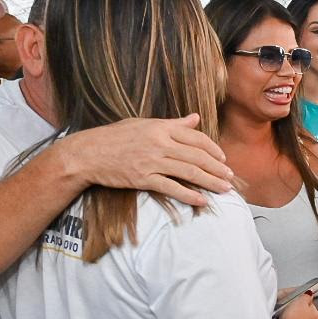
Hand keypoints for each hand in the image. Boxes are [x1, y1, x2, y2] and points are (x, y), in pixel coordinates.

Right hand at [61, 114, 231, 206]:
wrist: (88, 153)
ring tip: (224, 189)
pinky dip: (188, 195)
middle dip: (217, 168)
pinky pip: (171, 187)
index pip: (195, 137)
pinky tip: (202, 200)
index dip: (213, 149)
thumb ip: (172, 124)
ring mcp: (151, 161)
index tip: (223, 159)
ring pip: (188, 172)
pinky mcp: (142, 178)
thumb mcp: (144, 124)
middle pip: (196, 156)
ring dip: (209, 182)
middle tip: (230, 177)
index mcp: (160, 127)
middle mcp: (159, 143)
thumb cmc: (115, 137)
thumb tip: (195, 118)